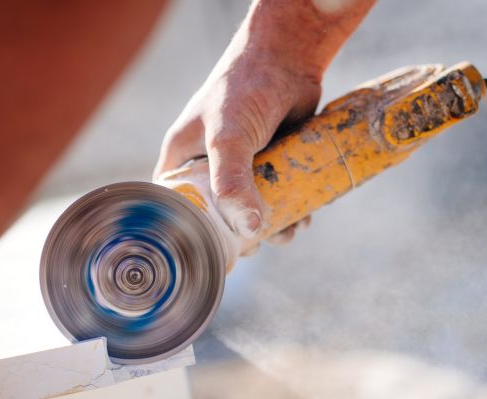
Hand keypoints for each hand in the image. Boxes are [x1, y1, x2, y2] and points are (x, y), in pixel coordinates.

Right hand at [154, 48, 319, 244]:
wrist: (288, 57)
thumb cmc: (244, 87)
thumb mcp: (229, 136)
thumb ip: (232, 182)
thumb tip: (249, 228)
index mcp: (184, 160)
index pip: (181, 207)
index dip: (196, 233)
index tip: (218, 253)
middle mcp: (211, 165)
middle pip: (221, 216)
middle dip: (242, 234)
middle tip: (259, 243)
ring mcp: (245, 165)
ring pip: (254, 209)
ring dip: (274, 227)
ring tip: (290, 231)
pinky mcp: (274, 163)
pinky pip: (279, 196)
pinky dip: (292, 210)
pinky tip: (305, 216)